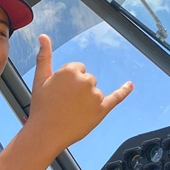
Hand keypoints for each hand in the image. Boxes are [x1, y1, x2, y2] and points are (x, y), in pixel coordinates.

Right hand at [27, 34, 132, 150]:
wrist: (46, 133)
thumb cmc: (41, 107)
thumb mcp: (39, 79)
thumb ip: (44, 56)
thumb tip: (44, 36)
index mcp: (71, 71)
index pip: (77, 69)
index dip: (68, 81)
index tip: (60, 92)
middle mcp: (86, 80)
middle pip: (88, 79)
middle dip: (78, 90)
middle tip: (64, 103)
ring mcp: (96, 95)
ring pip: (95, 92)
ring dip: (87, 100)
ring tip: (72, 111)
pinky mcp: (103, 109)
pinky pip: (116, 97)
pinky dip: (124, 91)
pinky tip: (130, 85)